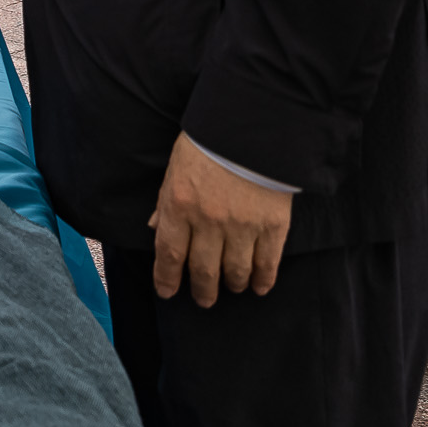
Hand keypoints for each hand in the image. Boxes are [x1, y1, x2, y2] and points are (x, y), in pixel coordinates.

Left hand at [149, 133, 291, 305]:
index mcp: (178, 205)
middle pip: (203, 270)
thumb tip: (155, 229)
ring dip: (232, 285)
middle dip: (202, 290)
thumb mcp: (175, 169)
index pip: (168, 254)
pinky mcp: (272, 226)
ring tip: (231, 288)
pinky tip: (258, 287)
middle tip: (204, 300)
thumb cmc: (207, 145)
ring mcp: (242, 226)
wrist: (252, 126)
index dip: (166, 279)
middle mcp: (208, 221)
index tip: (167, 292)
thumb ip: (166, 202)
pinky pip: (267, 263)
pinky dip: (262, 280)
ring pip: (235, 272)